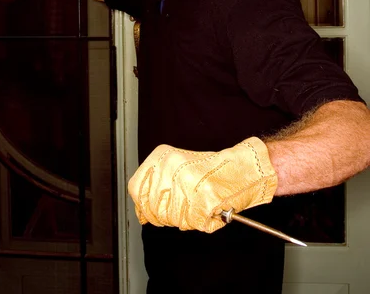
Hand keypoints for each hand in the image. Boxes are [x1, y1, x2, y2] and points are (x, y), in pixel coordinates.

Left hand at [128, 137, 277, 232]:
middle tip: (184, 208)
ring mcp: (186, 183)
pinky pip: (192, 223)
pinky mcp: (202, 200)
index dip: (142, 206)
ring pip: (172, 218)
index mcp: (162, 156)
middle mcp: (171, 167)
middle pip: (154, 208)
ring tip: (198, 204)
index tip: (147, 213)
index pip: (136, 188)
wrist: (243, 167)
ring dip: (186, 218)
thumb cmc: (212, 170)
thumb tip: (141, 212)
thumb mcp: (177, 166)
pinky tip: (208, 208)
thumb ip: (157, 185)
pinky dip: (201, 221)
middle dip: (167, 216)